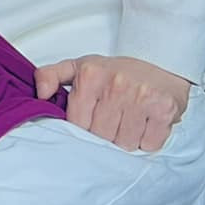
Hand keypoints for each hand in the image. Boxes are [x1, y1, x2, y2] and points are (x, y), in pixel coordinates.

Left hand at [35, 55, 190, 151]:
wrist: (159, 60)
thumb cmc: (116, 70)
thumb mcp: (79, 66)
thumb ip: (51, 75)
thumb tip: (40, 93)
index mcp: (90, 76)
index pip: (78, 123)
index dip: (84, 128)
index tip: (91, 121)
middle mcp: (115, 86)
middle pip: (101, 136)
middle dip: (106, 134)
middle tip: (113, 120)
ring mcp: (141, 98)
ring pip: (125, 143)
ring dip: (127, 139)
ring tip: (129, 121)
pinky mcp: (164, 111)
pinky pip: (149, 144)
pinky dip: (147, 141)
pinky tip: (145, 124)